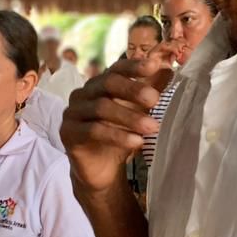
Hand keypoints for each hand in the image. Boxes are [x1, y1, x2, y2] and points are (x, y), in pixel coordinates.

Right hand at [60, 45, 175, 192]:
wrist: (102, 170)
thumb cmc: (120, 135)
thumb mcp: (139, 112)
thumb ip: (150, 91)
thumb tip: (169, 69)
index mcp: (100, 84)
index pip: (116, 68)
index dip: (134, 66)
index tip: (154, 66)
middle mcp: (83, 93)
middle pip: (107, 83)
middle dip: (133, 90)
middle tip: (155, 99)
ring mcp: (73, 112)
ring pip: (101, 107)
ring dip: (129, 117)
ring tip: (152, 127)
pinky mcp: (68, 133)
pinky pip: (93, 130)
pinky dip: (117, 135)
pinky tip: (136, 142)